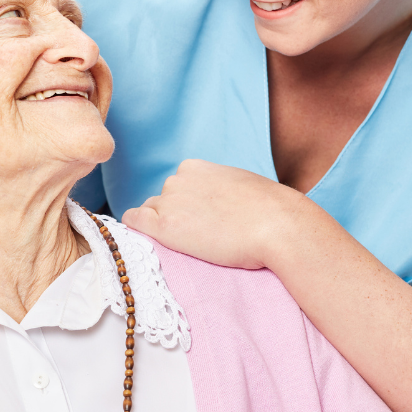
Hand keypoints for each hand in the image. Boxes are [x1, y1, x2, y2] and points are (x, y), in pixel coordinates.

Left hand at [122, 160, 305, 269]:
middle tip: (200, 236)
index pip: (176, 187)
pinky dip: (136, 230)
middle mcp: (177, 179)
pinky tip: (148, 241)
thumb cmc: (269, 211)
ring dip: (163, 227)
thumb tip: (217, 205)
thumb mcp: (240, 186)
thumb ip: (218, 189)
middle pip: (161, 200)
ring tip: (191, 244)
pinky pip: (133, 222)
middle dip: (174, 216)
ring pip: (150, 214)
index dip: (186, 206)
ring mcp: (168, 201)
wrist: (278, 225)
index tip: (200, 222)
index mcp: (195, 167)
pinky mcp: (164, 225)